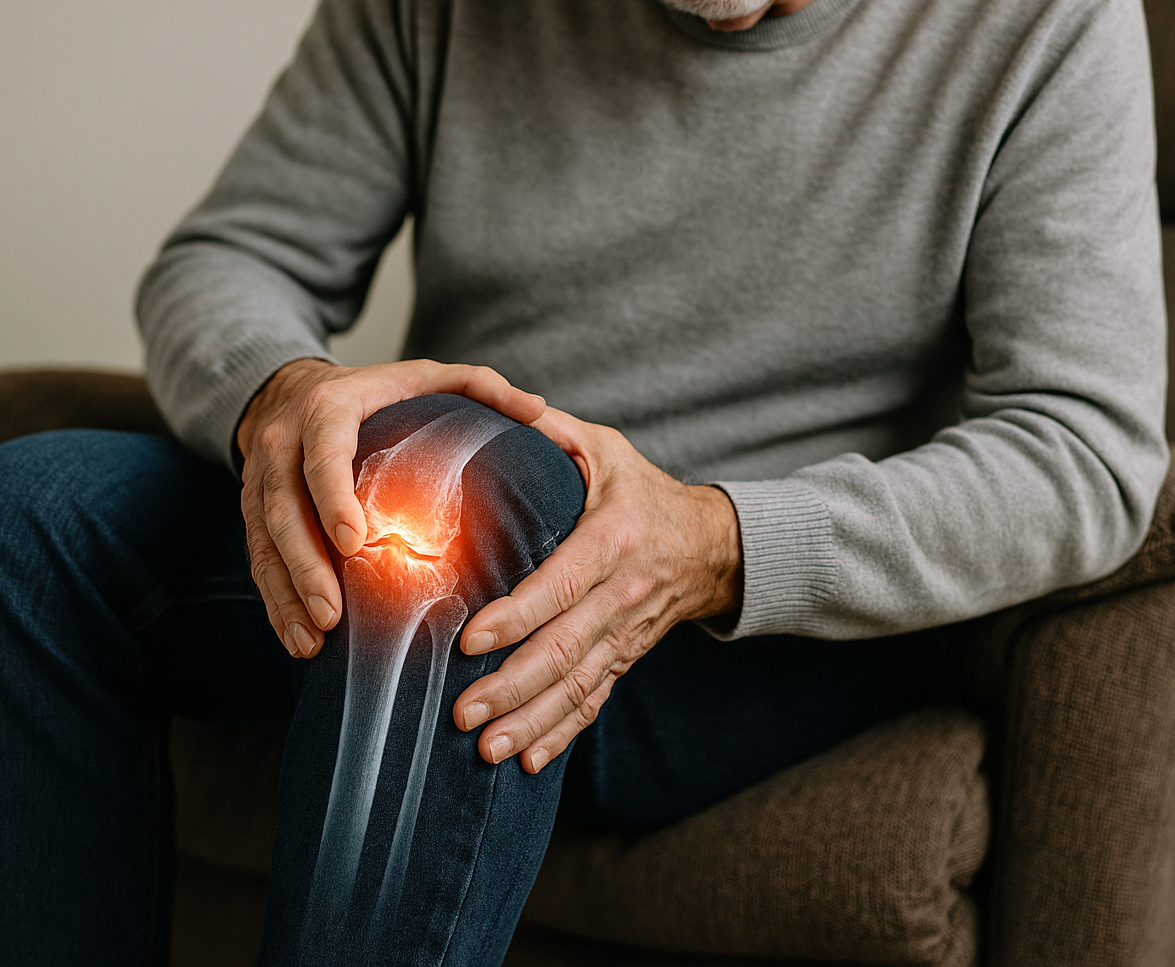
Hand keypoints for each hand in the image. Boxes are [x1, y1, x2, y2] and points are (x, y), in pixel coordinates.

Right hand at [236, 357, 545, 659]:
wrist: (290, 390)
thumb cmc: (374, 393)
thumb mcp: (425, 376)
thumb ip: (481, 386)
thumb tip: (539, 410)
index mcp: (326, 409)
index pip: (323, 453)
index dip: (333, 496)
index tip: (352, 541)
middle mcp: (282, 444)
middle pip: (285, 511)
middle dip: (306, 566)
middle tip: (334, 613)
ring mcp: (259, 482)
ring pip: (265, 543)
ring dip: (288, 594)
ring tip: (315, 639)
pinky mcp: (252, 513)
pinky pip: (258, 561)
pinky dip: (277, 603)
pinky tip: (301, 639)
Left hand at [451, 407, 742, 772]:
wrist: (712, 546)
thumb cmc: (640, 491)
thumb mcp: (605, 450)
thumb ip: (554, 434)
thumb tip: (500, 411)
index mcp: (612, 540)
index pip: (560, 585)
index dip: (517, 617)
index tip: (470, 639)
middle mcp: (622, 595)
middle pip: (566, 649)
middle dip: (512, 686)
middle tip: (462, 711)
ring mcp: (626, 635)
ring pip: (579, 687)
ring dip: (531, 721)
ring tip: (486, 749)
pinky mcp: (625, 659)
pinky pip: (595, 702)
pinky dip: (563, 736)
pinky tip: (528, 764)